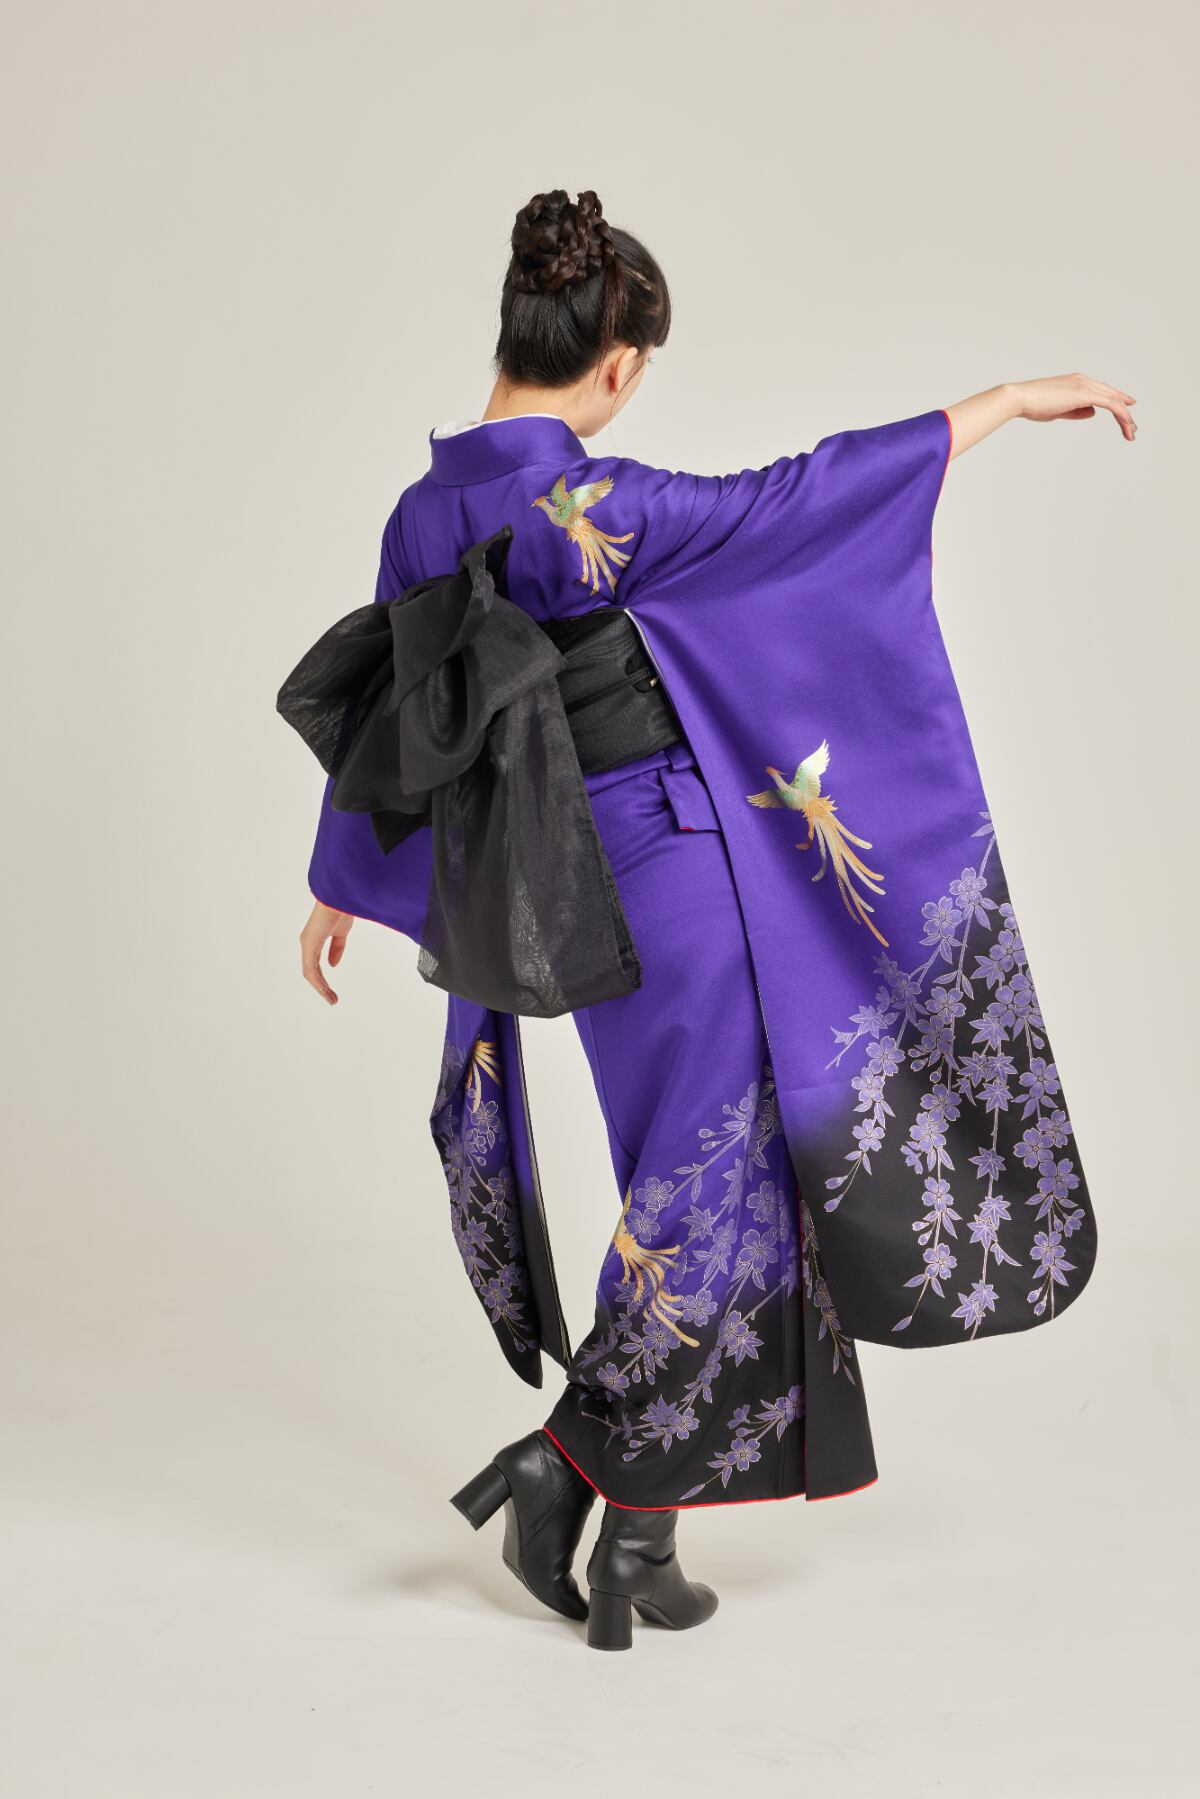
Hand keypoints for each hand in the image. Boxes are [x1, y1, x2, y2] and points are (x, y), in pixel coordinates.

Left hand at [300, 900, 353, 1004]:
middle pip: (311, 972)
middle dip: (321, 987)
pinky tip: (325, 990)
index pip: (315, 965)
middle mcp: (307, 943)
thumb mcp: (342, 933)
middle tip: (332, 1000)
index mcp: (314, 940)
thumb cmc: (342, 909)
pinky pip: (311, 968)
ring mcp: (307, 944)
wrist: (341, 897)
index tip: (331, 991)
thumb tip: (332, 965)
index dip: (322, 979)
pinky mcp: (309, 944)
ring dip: (321, 988)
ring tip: (332, 1000)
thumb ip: (337, 948)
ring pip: (310, 973)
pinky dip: (318, 981)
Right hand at [1012, 373, 1136, 439]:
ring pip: (1114, 400)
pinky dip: (1120, 414)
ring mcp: (1085, 385)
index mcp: (1076, 382)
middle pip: (1111, 395)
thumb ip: (1076, 411)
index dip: (1117, 399)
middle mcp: (1083, 380)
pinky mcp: (1085, 393)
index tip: (1127, 407)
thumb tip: (1092, 413)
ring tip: (1131, 432)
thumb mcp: (1059, 410)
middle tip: (1132, 428)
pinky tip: (1126, 424)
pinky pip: (1110, 403)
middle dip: (1124, 412)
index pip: (1102, 390)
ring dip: (1124, 417)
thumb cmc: (1033, 405)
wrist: (1021, 398)